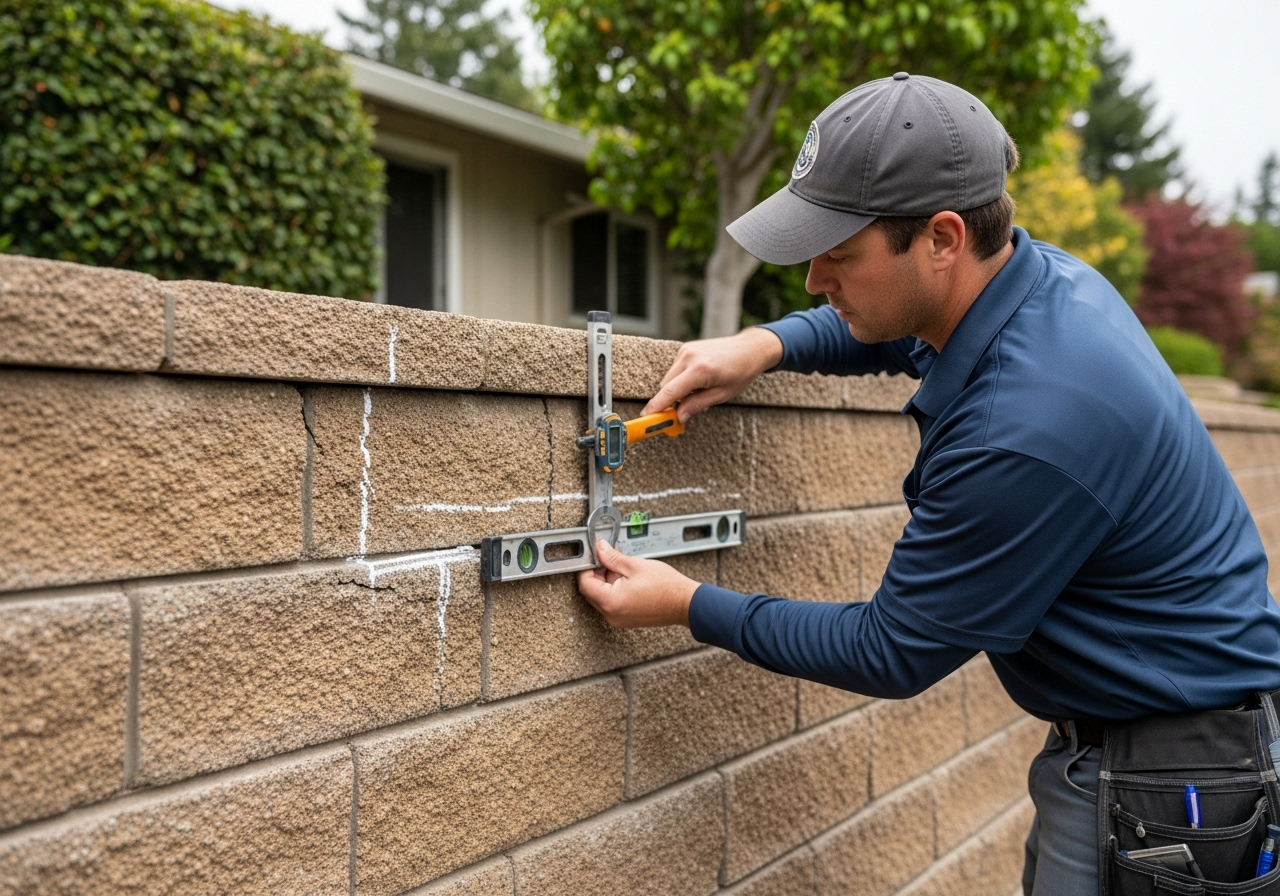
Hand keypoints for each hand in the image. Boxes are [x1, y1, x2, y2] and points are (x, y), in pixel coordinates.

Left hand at [577, 540, 700, 627]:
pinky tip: (628, 580)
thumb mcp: (635, 565)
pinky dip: (615, 590)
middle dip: (597, 573)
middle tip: (608, 559)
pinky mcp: (626, 619)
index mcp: (610, 601)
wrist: (685, 603)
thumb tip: (599, 549)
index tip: (593, 556)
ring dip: (607, 581)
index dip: (587, 566)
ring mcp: (619, 619)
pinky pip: (612, 603)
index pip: (584, 583)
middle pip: (591, 591)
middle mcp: (611, 614)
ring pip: (602, 597)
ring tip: (624, 570)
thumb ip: (612, 557)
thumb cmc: (666, 587)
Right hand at [643, 327, 783, 422]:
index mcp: (699, 370)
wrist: (750, 348)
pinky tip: (699, 380)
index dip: (656, 406)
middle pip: (666, 386)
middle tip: (683, 411)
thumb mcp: (722, 394)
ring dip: (677, 389)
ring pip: (669, 378)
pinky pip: (676, 369)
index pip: (670, 391)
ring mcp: (686, 350)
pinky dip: (681, 379)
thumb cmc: (741, 371)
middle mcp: (689, 357)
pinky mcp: (686, 348)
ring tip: (699, 390)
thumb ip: (697, 405)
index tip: (646, 417)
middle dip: (671, 400)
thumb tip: (679, 416)